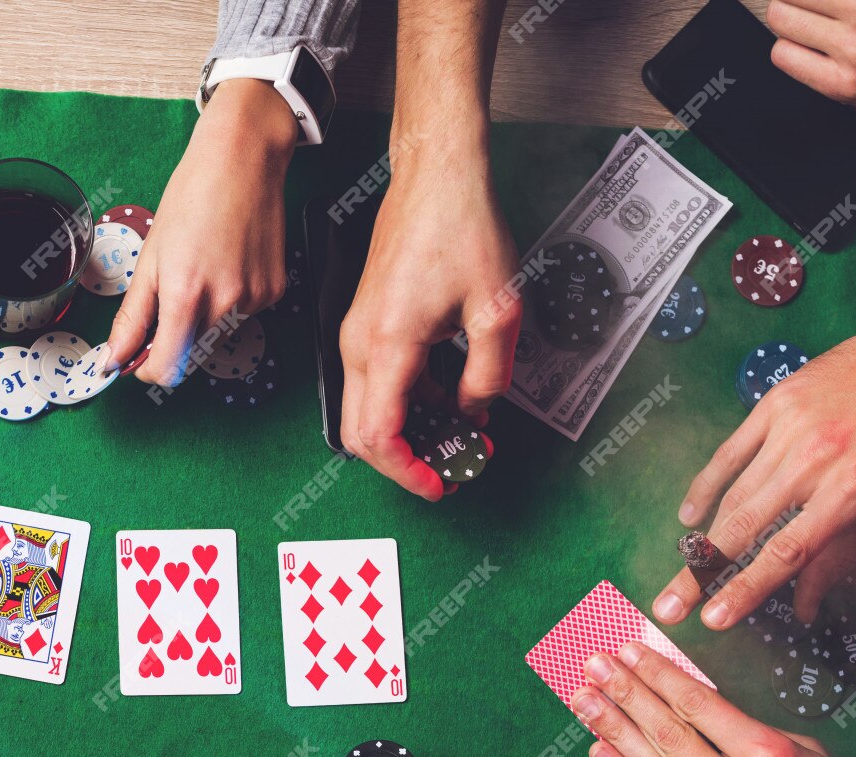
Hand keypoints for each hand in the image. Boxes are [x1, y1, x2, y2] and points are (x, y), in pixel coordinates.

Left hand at [104, 80, 295, 385]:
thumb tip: (113, 358)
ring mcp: (255, 300)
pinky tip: (226, 265)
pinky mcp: (274, 292)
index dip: (147, 368)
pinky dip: (228, 303)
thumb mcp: (150, 257)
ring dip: (200, 320)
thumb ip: (132, 316)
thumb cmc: (192, 197)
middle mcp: (226, 305)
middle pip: (191, 355)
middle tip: (165, 300)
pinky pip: (242, 316)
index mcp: (187, 296)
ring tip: (200, 270)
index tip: (137, 356)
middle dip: (172, 341)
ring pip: (216, 336)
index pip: (167, 370)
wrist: (243, 159)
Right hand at [338, 154, 520, 499]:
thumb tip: (475, 416)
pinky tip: (452, 400)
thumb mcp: (497, 310)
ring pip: (368, 410)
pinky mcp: (367, 324)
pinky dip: (409, 404)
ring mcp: (358, 333)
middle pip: (360, 434)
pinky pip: (377, 383)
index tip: (444, 483)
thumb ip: (488, 376)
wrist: (436, 174)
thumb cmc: (462, 228)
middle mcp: (359, 343)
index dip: (409, 471)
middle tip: (454, 469)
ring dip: (410, 433)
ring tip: (465, 436)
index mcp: (387, 344)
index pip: (377, 435)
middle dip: (406, 462)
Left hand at [572, 642, 855, 756]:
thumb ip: (754, 733)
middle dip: (624, 695)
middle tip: (592, 666)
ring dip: (612, 730)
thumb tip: (703, 707)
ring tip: (582, 701)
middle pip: (667, 733)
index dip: (658, 676)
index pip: (699, 706)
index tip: (628, 652)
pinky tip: (598, 752)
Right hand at [654, 317, 855, 629]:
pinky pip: (728, 453)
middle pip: (742, 528)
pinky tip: (689, 515)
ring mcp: (790, 429)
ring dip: (702, 539)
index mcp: (850, 491)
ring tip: (682, 570)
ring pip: (733, 494)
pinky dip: (705, 486)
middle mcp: (814, 461)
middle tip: (667, 608)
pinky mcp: (774, 404)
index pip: (786, 552)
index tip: (714, 619)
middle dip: (700, 575)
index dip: (746, 589)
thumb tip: (803, 608)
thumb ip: (843, 557)